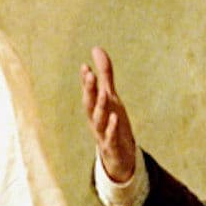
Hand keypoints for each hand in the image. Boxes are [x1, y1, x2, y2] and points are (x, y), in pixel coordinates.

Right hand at [80, 46, 136, 181]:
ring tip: (105, 93)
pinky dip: (111, 128)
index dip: (86, 80)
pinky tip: (115, 118)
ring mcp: (102, 134)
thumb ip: (105, 75)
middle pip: (89, 104)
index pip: (89, 92)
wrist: (120, 157)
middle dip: (89, 89)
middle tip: (90, 74)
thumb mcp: (111, 98)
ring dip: (101, 106)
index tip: (85, 66)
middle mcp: (95, 120)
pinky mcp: (112, 146)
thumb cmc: (113, 124)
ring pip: (98, 120)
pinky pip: (110, 137)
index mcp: (94, 108)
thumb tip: (96, 48)